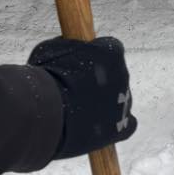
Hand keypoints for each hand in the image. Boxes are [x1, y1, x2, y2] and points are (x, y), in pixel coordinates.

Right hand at [28, 36, 137, 159]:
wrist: (47, 113)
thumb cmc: (46, 78)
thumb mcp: (50, 50)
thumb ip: (66, 47)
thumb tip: (67, 47)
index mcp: (111, 51)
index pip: (109, 48)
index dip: (93, 57)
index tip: (78, 64)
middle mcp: (123, 74)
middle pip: (114, 75)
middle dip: (98, 81)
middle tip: (76, 90)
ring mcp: (124, 101)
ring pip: (119, 99)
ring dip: (104, 103)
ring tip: (80, 112)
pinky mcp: (122, 127)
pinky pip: (127, 125)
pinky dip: (116, 126)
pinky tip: (99, 127)